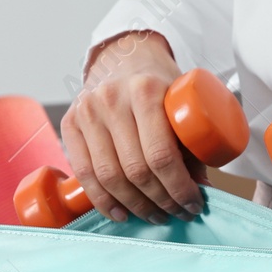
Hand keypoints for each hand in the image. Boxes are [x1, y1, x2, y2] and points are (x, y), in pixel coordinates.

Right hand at [62, 31, 206, 223]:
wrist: (124, 56)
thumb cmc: (157, 83)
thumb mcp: (182, 102)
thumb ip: (192, 142)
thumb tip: (202, 190)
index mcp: (145, 90)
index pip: (161, 155)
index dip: (179, 188)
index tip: (193, 204)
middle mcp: (111, 99)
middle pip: (136, 170)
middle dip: (161, 201)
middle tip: (177, 213)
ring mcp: (86, 112)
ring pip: (110, 177)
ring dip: (135, 206)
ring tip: (154, 215)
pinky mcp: (70, 123)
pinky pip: (85, 173)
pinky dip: (103, 200)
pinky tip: (121, 213)